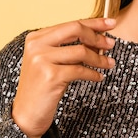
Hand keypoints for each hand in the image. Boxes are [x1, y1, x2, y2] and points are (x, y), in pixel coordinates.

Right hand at [12, 18, 116, 137]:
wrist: (26, 114)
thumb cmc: (42, 87)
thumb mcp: (52, 62)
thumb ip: (69, 48)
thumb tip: (98, 38)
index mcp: (36, 37)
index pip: (70, 24)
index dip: (93, 23)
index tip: (110, 23)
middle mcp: (37, 45)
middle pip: (75, 29)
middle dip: (97, 36)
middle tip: (111, 44)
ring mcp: (42, 60)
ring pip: (81, 51)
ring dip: (99, 58)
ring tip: (109, 64)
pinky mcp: (50, 76)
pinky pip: (80, 70)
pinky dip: (93, 73)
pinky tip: (99, 77)